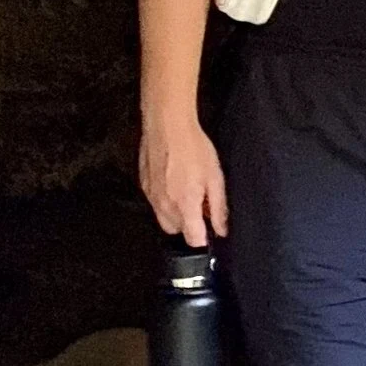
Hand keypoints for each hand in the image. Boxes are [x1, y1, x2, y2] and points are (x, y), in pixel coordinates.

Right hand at [140, 112, 227, 244]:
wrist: (167, 125)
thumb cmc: (193, 147)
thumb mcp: (215, 178)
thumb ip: (218, 208)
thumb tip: (221, 229)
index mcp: (185, 205)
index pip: (193, 239)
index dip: (204, 240)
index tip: (209, 232)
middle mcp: (165, 205)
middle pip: (177, 231)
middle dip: (190, 225)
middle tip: (201, 205)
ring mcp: (151, 196)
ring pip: (164, 219)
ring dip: (177, 214)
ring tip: (188, 191)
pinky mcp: (143, 185)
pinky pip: (155, 204)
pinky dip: (165, 201)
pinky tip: (174, 182)